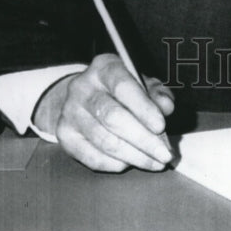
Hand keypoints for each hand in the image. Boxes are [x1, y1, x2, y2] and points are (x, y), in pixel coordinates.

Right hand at [32, 53, 174, 172]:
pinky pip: (92, 157)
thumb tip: (166, 107)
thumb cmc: (121, 91)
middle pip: (112, 117)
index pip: (123, 86)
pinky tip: (131, 163)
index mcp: (104, 67)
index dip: (143, 107)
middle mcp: (82, 87)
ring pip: (104, 140)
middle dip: (142, 139)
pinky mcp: (65, 136)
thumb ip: (157, 93)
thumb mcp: (142, 83)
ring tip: (154, 163)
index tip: (161, 126)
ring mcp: (70, 112)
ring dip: (134, 156)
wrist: (83, 98)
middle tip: (164, 155)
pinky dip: (115, 164)